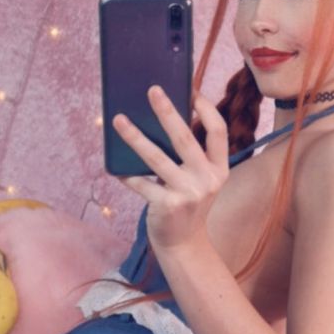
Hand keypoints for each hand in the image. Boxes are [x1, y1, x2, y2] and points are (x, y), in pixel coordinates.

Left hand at [113, 85, 228, 251]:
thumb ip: (191, 156)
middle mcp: (207, 179)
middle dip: (167, 112)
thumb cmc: (188, 203)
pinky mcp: (167, 205)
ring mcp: (188, 193)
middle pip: (185, 138)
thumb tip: (164, 118)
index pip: (218, 131)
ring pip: (157, 158)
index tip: (190, 90)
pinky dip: (127, 174)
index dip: (205, 108)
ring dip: (135, 137)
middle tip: (152, 90)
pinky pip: (142, 184)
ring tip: (118, 119)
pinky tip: (114, 166)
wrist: (184, 244)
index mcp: (219, 169)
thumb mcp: (200, 180)